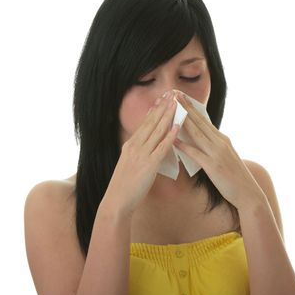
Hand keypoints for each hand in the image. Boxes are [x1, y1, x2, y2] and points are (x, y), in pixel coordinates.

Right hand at [102, 91, 179, 215]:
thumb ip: (138, 153)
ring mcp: (142, 154)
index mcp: (130, 144)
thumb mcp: (128, 164)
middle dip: (162, 107)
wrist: (116, 201)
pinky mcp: (149, 164)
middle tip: (171, 93)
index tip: (161, 99)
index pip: (144, 123)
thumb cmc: (124, 186)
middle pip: (151, 122)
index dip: (154, 110)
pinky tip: (178, 126)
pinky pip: (162, 147)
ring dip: (168, 115)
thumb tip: (149, 146)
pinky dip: (171, 135)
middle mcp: (135, 146)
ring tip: (176, 103)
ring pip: (157, 130)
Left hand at [173, 92, 263, 210]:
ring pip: (197, 133)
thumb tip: (201, 140)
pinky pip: (195, 153)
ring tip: (171, 110)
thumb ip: (214, 146)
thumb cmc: (234, 177)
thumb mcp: (225, 156)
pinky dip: (184, 146)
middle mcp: (220, 142)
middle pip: (199, 122)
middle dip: (186, 107)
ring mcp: (216, 153)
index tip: (182, 97)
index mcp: (222, 139)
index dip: (192, 108)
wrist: (248, 192)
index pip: (204, 120)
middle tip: (175, 94)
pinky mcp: (213, 166)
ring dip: (183, 120)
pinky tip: (173, 141)